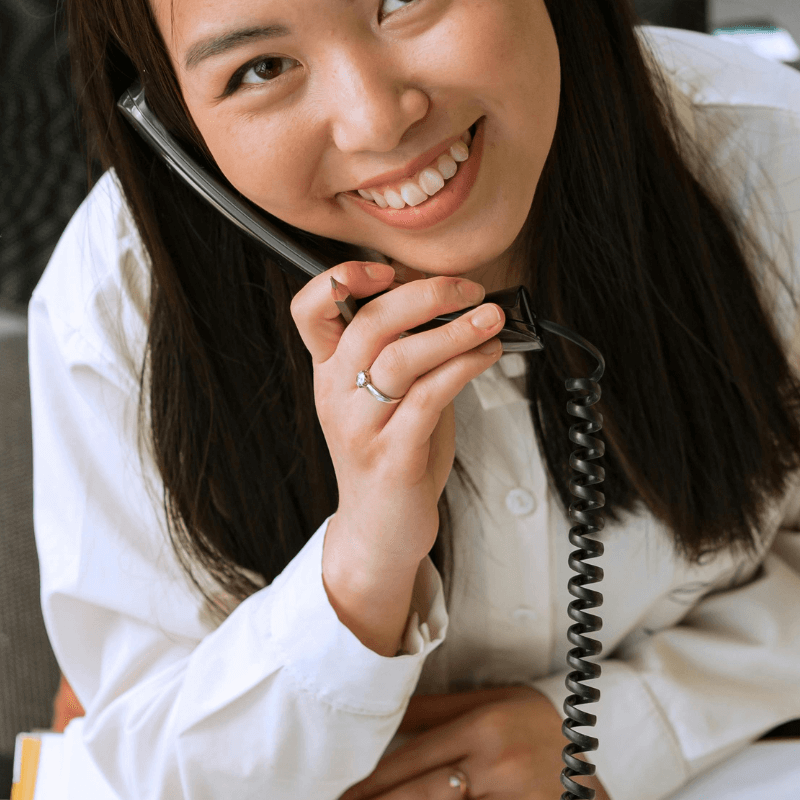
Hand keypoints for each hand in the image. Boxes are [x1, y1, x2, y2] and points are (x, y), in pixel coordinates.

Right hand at [289, 262, 504, 655]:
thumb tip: (459, 301)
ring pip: (400, 359)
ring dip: (454, 332)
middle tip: (468, 290)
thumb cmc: (392, 452)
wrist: (381, 530)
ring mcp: (361, 428)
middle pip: (368, 324)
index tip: (386, 269)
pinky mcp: (393, 457)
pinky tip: (487, 355)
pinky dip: (463, 367)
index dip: (340, 279)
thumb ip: (408, 348)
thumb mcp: (388, 392)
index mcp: (329, 371)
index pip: (309, 310)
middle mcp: (336, 395)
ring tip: (490, 319)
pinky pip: (428, 399)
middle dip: (424, 295)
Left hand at [332, 687, 612, 799]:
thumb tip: (384, 718)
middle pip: (424, 796)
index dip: (374, 780)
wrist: (599, 735)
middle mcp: (499, 764)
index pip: (414, 758)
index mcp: (481, 727)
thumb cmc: (531, 717)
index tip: (346, 794)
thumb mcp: (484, 701)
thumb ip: (434, 711)